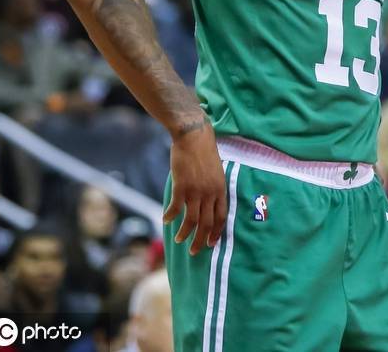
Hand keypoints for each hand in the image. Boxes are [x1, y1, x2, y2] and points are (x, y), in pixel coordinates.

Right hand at [163, 117, 227, 254]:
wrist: (194, 137)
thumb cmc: (204, 152)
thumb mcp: (216, 171)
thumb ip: (213, 187)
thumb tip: (206, 202)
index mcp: (221, 189)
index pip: (221, 217)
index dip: (216, 232)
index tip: (211, 243)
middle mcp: (210, 193)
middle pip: (207, 223)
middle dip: (200, 240)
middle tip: (195, 251)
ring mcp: (196, 191)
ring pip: (191, 220)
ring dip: (185, 233)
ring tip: (179, 240)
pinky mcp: (182, 187)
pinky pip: (176, 208)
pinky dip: (171, 216)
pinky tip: (166, 220)